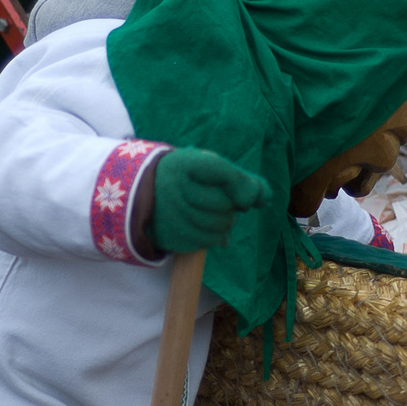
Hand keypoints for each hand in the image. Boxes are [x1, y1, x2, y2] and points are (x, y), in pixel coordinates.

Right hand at [147, 148, 270, 254]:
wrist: (140, 194)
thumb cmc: (186, 178)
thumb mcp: (207, 166)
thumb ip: (240, 178)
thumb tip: (265, 198)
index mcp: (184, 164)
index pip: (225, 174)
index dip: (243, 186)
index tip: (246, 195)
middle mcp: (175, 189)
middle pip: (226, 204)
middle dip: (233, 205)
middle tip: (223, 201)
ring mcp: (172, 215)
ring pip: (221, 225)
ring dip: (226, 223)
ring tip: (214, 213)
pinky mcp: (172, 237)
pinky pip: (210, 241)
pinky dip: (216, 237)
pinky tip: (206, 227)